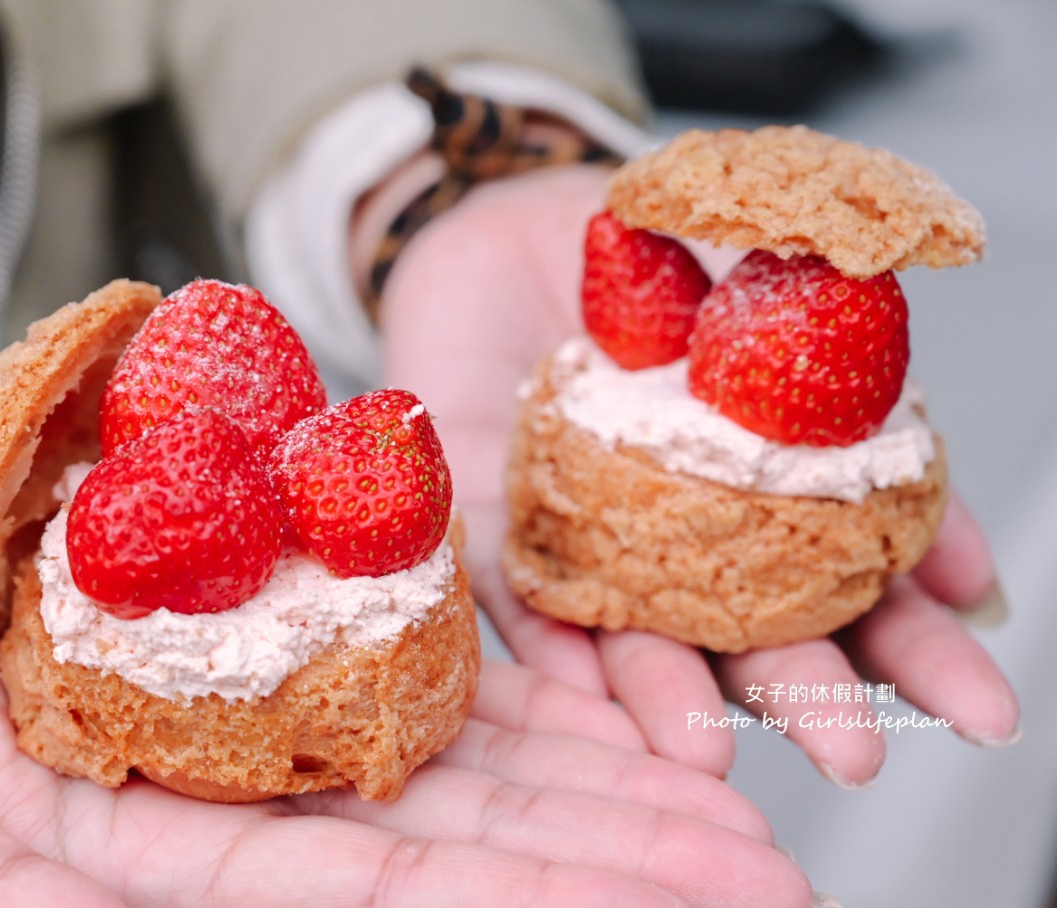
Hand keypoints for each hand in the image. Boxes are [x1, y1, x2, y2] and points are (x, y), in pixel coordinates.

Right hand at [0, 522, 816, 906]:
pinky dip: (516, 693)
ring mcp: (266, 736)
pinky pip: (408, 667)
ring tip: (737, 821)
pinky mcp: (268, 643)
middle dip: (611, 871)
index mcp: (167, 882)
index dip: (520, 906)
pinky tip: (619, 711)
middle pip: (455, 855)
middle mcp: (245, 824)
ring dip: (601, 794)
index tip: (665, 905)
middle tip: (762, 880)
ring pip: (459, 772)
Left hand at [378, 164, 1019, 785]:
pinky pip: (513, 590)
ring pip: (630, 637)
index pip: (849, 590)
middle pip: (745, 639)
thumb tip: (937, 468)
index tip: (979, 708)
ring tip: (707, 755)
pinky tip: (576, 696)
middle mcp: (674, 540)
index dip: (912, 647)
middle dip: (801, 696)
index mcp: (756, 500)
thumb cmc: (652, 261)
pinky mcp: (494, 517)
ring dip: (667, 699)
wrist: (519, 221)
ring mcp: (584, 537)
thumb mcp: (769, 297)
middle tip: (855, 754)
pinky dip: (543, 643)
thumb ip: (846, 379)